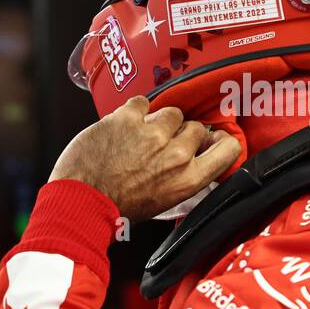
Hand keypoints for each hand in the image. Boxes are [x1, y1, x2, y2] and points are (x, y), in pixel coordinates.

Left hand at [48, 96, 240, 221]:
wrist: (81, 201)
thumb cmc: (117, 206)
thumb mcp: (163, 201)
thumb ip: (183, 178)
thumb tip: (194, 161)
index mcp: (188, 179)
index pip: (228, 150)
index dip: (222, 141)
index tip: (213, 139)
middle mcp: (176, 155)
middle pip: (197, 128)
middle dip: (181, 134)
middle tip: (163, 144)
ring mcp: (152, 133)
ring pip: (171, 113)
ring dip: (158, 121)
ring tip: (140, 136)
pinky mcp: (128, 118)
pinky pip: (142, 103)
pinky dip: (134, 111)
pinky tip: (124, 125)